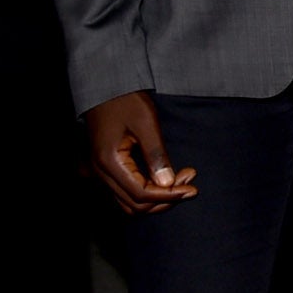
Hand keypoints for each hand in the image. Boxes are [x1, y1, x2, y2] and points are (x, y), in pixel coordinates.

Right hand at [84, 89, 197, 215]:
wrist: (104, 88)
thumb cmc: (124, 100)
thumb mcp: (146, 123)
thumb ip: (156, 155)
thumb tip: (168, 184)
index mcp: (108, 162)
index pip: (141, 194)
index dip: (169, 196)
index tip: (192, 189)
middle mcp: (99, 172)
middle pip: (135, 204)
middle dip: (165, 198)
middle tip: (190, 182)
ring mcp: (99, 173)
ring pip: (130, 202)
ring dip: (157, 198)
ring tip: (181, 181)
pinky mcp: (105, 170)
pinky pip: (125, 192)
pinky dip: (146, 191)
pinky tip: (165, 179)